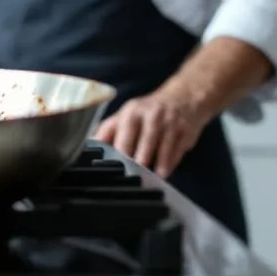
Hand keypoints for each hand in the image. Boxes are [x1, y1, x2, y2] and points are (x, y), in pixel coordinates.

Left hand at [93, 87, 210, 177]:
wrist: (184, 97)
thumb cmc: (149, 110)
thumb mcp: (127, 114)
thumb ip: (108, 130)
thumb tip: (90, 145)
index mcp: (132, 112)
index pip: (123, 137)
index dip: (120, 155)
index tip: (116, 169)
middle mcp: (151, 116)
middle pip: (144, 146)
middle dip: (139, 163)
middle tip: (133, 178)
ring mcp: (171, 124)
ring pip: (162, 152)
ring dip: (156, 167)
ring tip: (151, 178)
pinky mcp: (186, 132)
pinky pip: (176, 153)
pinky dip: (169, 165)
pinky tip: (164, 172)